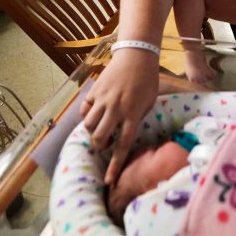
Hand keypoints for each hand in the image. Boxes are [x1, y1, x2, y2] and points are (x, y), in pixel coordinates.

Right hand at [80, 49, 158, 183]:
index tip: (108, 181)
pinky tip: (93, 113)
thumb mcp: (150, 101)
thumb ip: (138, 118)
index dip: (114, 165)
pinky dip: (87, 115)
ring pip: (88, 125)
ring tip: (98, 128)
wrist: (137, 54)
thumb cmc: (147, 79)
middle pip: (99, 137)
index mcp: (133, 114)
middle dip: (99, 146)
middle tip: (103, 143)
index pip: (122, 146)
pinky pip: (85, 109)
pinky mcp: (95, 90)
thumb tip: (126, 134)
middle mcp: (116, 109)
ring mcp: (103, 99)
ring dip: (92, 131)